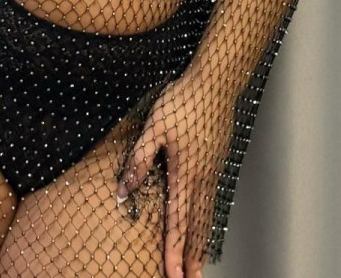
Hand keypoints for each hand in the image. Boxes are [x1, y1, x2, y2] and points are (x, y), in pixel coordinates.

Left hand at [115, 72, 234, 277]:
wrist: (215, 82)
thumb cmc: (182, 101)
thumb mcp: (154, 128)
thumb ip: (139, 160)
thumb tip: (124, 190)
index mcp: (184, 173)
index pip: (177, 221)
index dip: (174, 250)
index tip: (172, 274)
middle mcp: (201, 178)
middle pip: (196, 227)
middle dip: (192, 258)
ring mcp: (212, 171)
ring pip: (206, 217)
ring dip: (201, 245)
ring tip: (198, 267)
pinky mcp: (216, 163)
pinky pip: (212, 202)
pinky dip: (208, 223)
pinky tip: (205, 228)